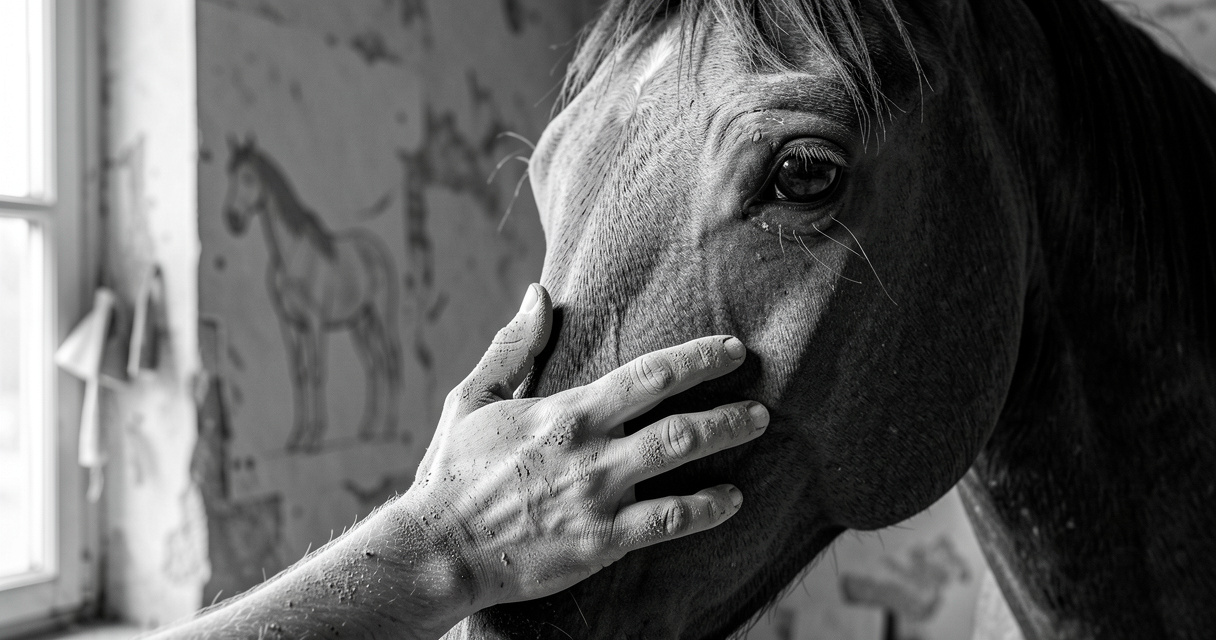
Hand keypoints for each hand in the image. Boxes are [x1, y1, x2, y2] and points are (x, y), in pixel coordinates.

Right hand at [404, 283, 768, 612]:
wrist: (438, 547)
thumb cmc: (452, 472)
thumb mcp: (473, 398)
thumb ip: (513, 347)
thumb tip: (538, 294)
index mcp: (565, 412)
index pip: (646, 375)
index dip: (696, 359)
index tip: (731, 349)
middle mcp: (591, 450)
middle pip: (677, 418)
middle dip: (726, 406)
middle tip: (761, 401)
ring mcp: (600, 497)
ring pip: (680, 461)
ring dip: (724, 441)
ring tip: (757, 430)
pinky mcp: (602, 542)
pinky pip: (668, 522)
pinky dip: (707, 509)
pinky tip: (731, 501)